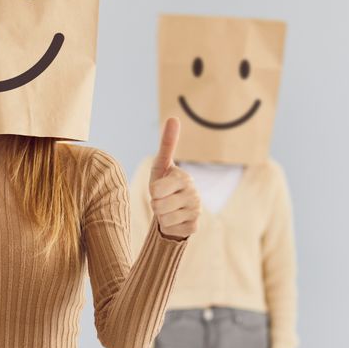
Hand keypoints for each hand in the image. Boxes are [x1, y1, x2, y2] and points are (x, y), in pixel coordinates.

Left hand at [149, 118, 199, 239]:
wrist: (173, 209)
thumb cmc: (164, 184)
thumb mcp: (161, 165)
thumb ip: (167, 143)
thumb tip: (174, 117)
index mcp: (184, 178)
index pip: (156, 190)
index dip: (152, 191)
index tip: (159, 188)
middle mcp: (193, 193)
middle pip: (158, 206)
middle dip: (155, 205)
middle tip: (163, 200)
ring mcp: (196, 211)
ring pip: (164, 219)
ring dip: (161, 217)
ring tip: (168, 209)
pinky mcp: (195, 226)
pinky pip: (172, 229)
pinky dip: (170, 227)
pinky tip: (176, 220)